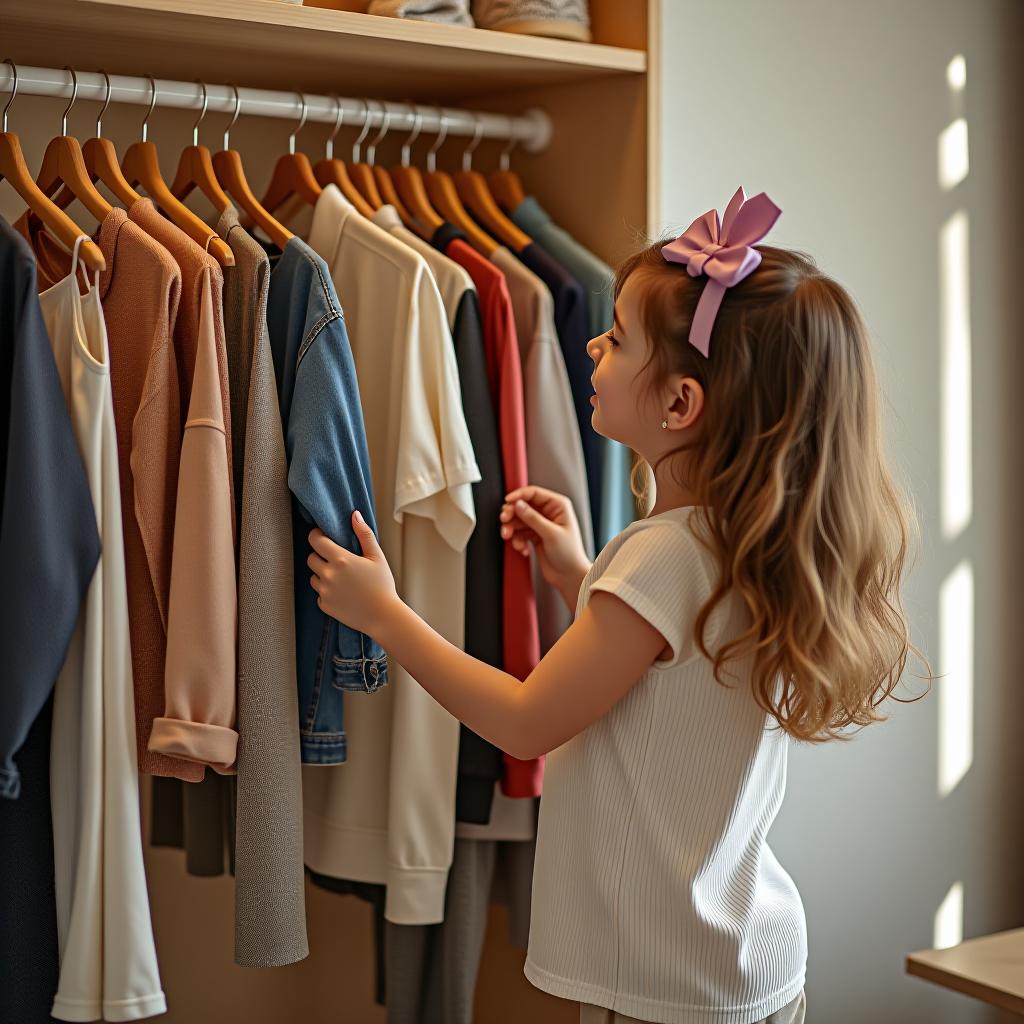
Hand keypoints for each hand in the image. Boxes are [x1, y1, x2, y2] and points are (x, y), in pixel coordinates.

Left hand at [308, 511, 399, 637]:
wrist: (383, 616)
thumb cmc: (383, 585)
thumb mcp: (377, 556)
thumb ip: (364, 534)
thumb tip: (354, 514)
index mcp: (341, 559)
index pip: (315, 540)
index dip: (317, 535)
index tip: (323, 536)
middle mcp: (328, 575)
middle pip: (311, 558)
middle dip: (320, 556)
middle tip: (336, 560)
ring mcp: (325, 591)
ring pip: (314, 576)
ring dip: (322, 574)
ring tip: (342, 579)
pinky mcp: (324, 605)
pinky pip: (319, 593)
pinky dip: (327, 591)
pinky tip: (344, 593)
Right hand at [499, 486, 590, 591]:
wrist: (569, 576)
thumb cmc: (570, 554)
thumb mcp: (551, 533)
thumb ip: (533, 518)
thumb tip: (518, 504)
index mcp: (558, 506)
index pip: (533, 493)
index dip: (518, 496)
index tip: (507, 502)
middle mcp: (549, 513)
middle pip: (523, 506)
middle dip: (512, 515)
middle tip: (505, 522)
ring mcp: (541, 524)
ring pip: (518, 520)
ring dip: (512, 530)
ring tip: (510, 538)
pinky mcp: (535, 535)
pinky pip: (519, 532)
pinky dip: (517, 540)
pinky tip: (522, 548)